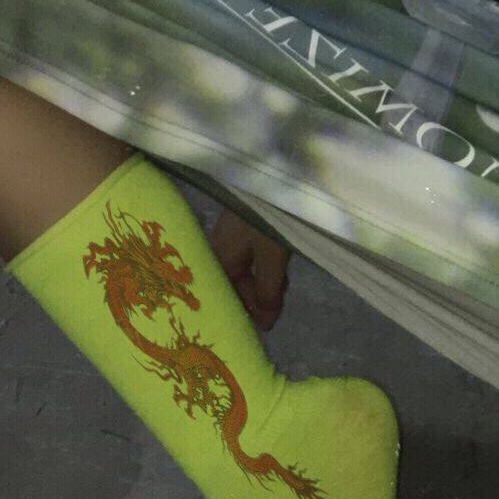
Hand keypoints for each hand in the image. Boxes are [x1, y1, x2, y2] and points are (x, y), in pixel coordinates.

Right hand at [209, 206, 291, 331]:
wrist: (278, 170)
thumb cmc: (269, 217)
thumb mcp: (271, 257)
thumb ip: (268, 290)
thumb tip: (266, 322)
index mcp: (217, 257)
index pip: (224, 295)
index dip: (243, 313)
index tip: (262, 328)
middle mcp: (219, 246)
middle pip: (233, 281)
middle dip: (254, 298)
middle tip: (276, 311)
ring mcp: (233, 232)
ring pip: (245, 267)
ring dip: (262, 282)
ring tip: (281, 291)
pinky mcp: (248, 222)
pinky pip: (252, 253)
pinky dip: (266, 266)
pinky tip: (281, 270)